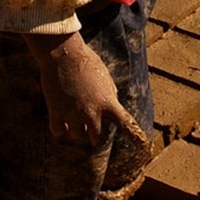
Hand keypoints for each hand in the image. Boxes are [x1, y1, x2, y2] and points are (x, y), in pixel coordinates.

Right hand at [24, 32, 148, 147]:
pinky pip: (59, 132)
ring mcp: (74, 114)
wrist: (64, 53)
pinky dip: (60, 128)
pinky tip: (60, 120)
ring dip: (77, 131)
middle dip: (96, 135)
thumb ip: (109, 95)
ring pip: (78, 136)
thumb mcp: (105, 78)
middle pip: (98, 138)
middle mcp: (92, 112)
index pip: (126, 124)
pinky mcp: (56, 112)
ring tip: (73, 119)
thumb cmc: (86, 61)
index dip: (136, 137)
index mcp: (108, 102)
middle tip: (91, 128)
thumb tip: (110, 106)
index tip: (143, 146)